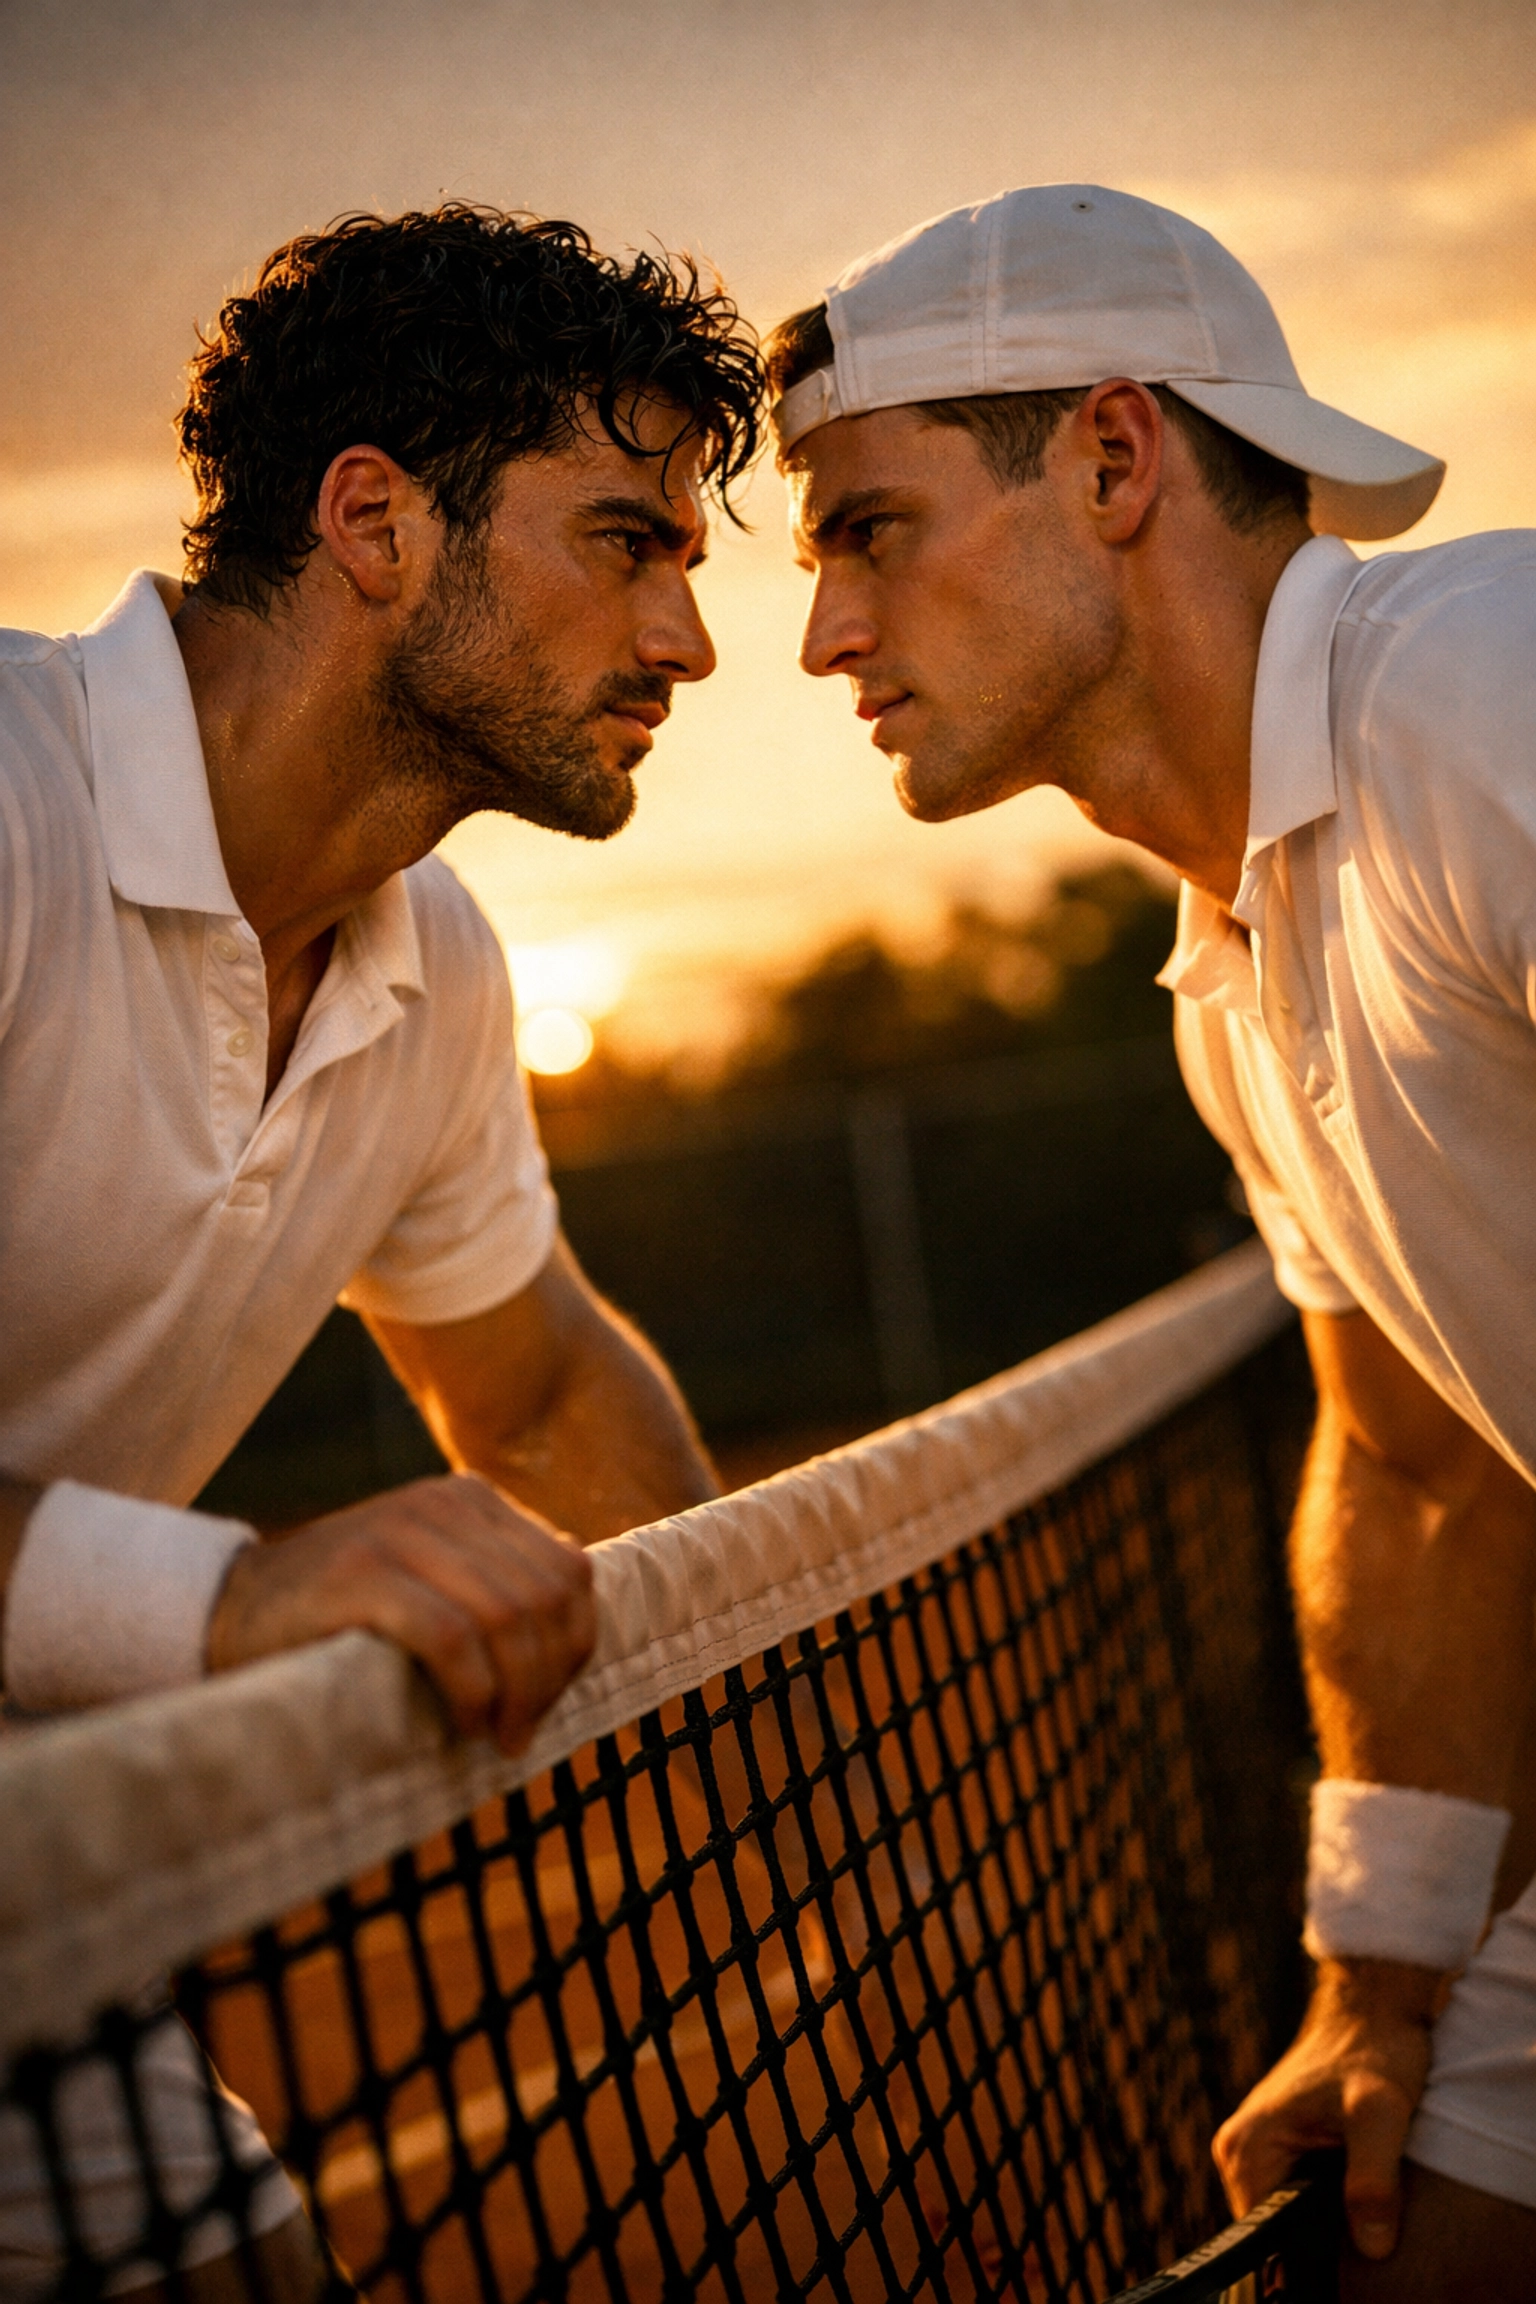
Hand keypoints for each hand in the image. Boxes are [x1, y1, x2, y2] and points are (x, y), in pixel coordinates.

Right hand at [206, 1474, 594, 1754]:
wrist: (231, 1610)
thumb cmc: (344, 1614)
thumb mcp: (431, 1577)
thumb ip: (494, 1579)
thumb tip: (576, 1611)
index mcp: (470, 1498)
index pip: (568, 1572)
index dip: (575, 1646)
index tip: (548, 1703)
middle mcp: (442, 1502)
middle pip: (545, 1598)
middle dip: (548, 1677)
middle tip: (520, 1732)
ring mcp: (399, 1532)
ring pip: (506, 1618)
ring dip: (515, 1693)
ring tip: (496, 1737)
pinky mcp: (360, 1575)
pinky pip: (452, 1638)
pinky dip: (472, 1691)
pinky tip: (463, 1723)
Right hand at [1214, 1959, 1447, 2260]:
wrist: (1376, 2003)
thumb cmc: (1375, 2046)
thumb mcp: (1380, 2113)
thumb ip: (1372, 2180)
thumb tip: (1372, 2246)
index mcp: (1245, 2146)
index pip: (1265, 2240)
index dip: (1310, 2253)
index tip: (1350, 2242)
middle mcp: (1238, 2149)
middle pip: (1277, 2231)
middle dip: (1320, 2234)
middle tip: (1366, 2211)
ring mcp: (1256, 2146)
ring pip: (1291, 2215)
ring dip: (1328, 2216)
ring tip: (1365, 2188)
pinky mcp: (1279, 2144)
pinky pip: (1299, 2194)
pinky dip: (1331, 2198)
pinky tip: (1359, 2179)